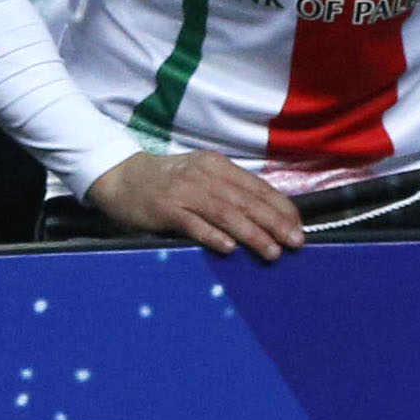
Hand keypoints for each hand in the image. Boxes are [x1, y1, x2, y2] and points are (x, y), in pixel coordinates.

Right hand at [87, 146, 305, 261]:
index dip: (280, 207)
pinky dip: (212, 235)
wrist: (121, 178)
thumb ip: (228, 192)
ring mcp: (184, 191)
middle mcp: (205, 176)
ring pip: (225, 213)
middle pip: (246, 201)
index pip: (257, 187)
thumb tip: (266, 216)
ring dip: (251, 233)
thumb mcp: (202, 178)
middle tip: (295, 242)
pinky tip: (229, 248)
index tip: (298, 225)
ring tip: (271, 251)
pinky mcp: (165, 208)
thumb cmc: (168, 182)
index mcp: (218, 167)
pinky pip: (192, 223)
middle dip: (274, 222)